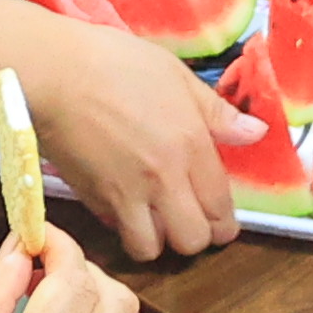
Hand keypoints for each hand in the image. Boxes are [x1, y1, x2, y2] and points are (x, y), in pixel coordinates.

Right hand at [26, 17, 254, 259]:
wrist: (54, 73)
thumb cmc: (117, 63)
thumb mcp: (177, 76)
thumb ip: (218, 113)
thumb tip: (257, 133)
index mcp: (191, 145)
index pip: (220, 207)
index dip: (224, 223)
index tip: (221, 221)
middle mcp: (163, 179)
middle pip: (192, 240)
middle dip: (196, 237)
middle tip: (190, 221)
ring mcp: (125, 194)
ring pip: (152, 249)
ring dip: (157, 241)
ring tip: (156, 220)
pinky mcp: (91, 199)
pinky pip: (117, 232)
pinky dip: (124, 228)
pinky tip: (125, 208)